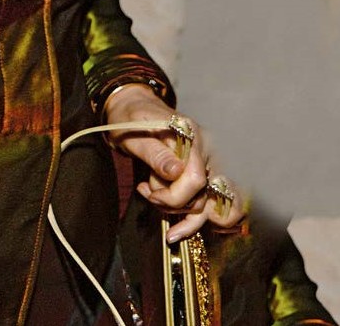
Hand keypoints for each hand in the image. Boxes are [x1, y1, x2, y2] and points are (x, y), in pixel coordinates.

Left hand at [103, 85, 246, 242]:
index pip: (196, 179)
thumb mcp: (133, 132)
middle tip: (148, 194)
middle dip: (175, 204)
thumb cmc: (130, 117)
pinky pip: (208, 207)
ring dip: (178, 210)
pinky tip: (174, 232)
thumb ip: (155, 153)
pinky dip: (192, 222)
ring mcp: (209, 163)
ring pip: (207, 205)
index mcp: (191, 134)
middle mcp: (208, 149)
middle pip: (204, 195)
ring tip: (152, 196)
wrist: (132, 107)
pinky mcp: (204, 175)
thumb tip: (176, 172)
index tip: (147, 191)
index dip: (172, 195)